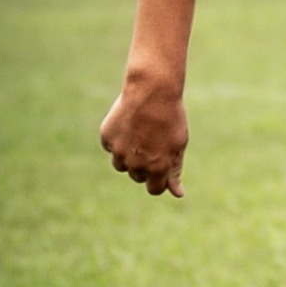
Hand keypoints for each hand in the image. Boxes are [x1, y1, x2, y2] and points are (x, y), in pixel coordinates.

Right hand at [100, 77, 187, 197]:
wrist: (152, 92)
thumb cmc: (171, 118)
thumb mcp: (178, 145)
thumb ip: (175, 171)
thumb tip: (178, 194)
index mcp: (157, 169)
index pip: (155, 189)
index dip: (159, 180)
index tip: (161, 167)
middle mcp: (136, 165)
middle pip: (138, 176)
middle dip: (145, 165)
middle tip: (153, 142)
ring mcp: (119, 152)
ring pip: (121, 164)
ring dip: (129, 155)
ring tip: (141, 133)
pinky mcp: (107, 139)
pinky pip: (111, 147)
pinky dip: (118, 139)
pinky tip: (129, 124)